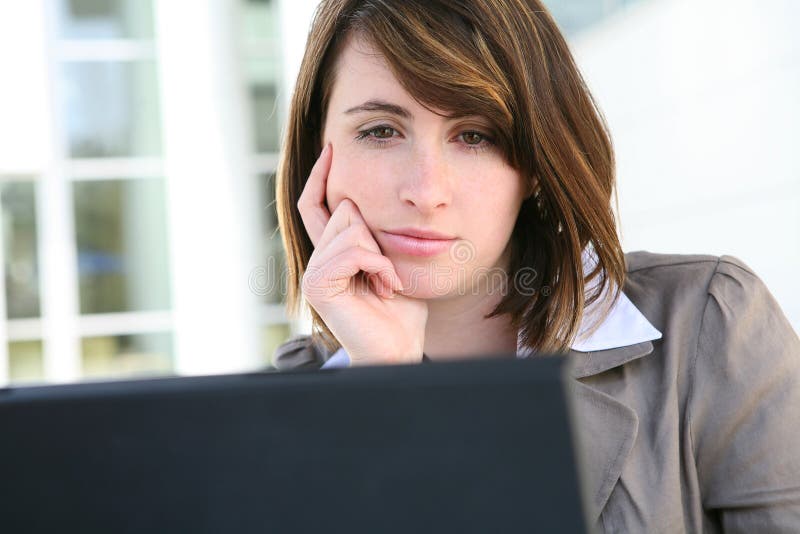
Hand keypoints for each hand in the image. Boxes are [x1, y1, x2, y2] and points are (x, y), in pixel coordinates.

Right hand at [297, 143, 427, 364]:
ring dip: (381, 255)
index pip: (315, 203)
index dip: (321, 175)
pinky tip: (385, 288)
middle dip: (376, 233)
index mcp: (331, 251)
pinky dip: (379, 266)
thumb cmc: (402, 309)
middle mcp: (316, 258)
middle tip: (387, 271)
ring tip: (387, 283)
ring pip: (351, 226)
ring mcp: (314, 271)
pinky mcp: (318, 284)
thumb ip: (374, 232)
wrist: (399, 349)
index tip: (333, 147)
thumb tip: (359, 197)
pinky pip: (355, 250)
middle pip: (344, 208)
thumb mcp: (391, 258)